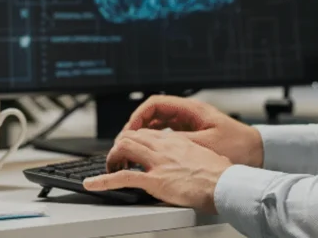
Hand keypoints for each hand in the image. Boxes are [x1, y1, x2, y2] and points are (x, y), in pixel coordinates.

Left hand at [83, 129, 231, 212]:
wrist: (225, 183)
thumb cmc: (222, 174)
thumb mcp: (207, 156)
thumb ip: (196, 155)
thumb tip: (199, 161)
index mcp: (175, 141)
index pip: (146, 134)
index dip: (134, 141)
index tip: (131, 150)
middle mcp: (163, 147)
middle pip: (131, 137)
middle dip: (119, 148)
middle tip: (117, 160)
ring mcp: (157, 162)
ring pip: (123, 149)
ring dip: (112, 159)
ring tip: (108, 169)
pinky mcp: (153, 180)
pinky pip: (121, 178)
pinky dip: (102, 181)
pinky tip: (92, 184)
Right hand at [122, 95, 263, 166]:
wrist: (259, 152)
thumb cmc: (238, 146)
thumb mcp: (206, 145)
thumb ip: (180, 142)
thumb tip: (155, 144)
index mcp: (191, 110)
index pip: (155, 103)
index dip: (138, 115)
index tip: (130, 130)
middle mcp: (189, 113)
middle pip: (154, 112)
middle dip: (137, 125)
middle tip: (126, 141)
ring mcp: (191, 123)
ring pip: (160, 123)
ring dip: (146, 133)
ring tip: (134, 148)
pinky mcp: (194, 134)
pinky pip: (169, 132)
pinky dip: (157, 139)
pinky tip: (152, 152)